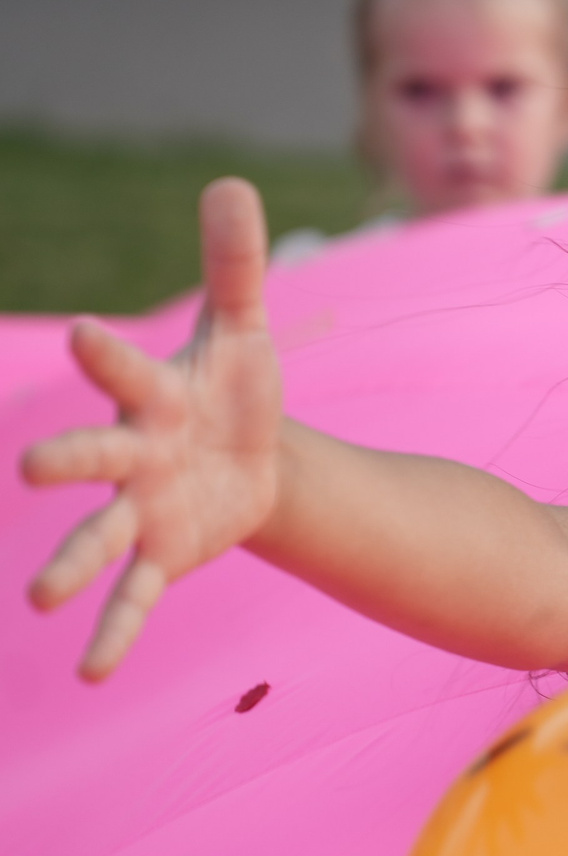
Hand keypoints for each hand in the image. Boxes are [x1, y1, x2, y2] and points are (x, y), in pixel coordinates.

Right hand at [21, 179, 283, 678]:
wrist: (249, 453)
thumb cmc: (234, 386)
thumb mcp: (245, 329)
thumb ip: (235, 264)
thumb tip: (231, 183)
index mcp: (153, 394)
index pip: (129, 367)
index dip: (109, 352)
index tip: (83, 334)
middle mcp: (132, 453)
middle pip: (95, 456)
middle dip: (68, 462)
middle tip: (30, 470)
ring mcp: (140, 508)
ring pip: (98, 538)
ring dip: (70, 565)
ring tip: (40, 597)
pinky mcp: (162, 554)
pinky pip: (136, 598)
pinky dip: (115, 632)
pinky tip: (93, 672)